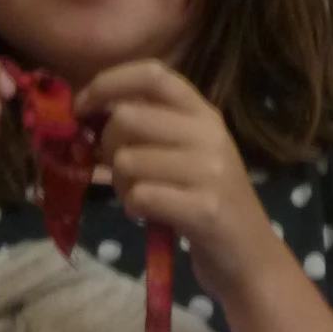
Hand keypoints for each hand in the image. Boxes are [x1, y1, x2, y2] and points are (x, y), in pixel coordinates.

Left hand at [80, 61, 276, 302]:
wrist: (250, 257)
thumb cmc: (207, 202)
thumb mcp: (187, 153)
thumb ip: (150, 127)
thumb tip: (89, 112)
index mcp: (204, 113)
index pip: (152, 74)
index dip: (108, 83)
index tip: (82, 106)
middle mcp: (209, 134)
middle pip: (127, 118)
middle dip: (107, 147)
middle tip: (118, 170)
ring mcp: (210, 171)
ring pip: (127, 160)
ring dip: (120, 184)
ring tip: (138, 198)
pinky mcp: (204, 208)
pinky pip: (140, 195)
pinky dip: (132, 207)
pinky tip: (147, 215)